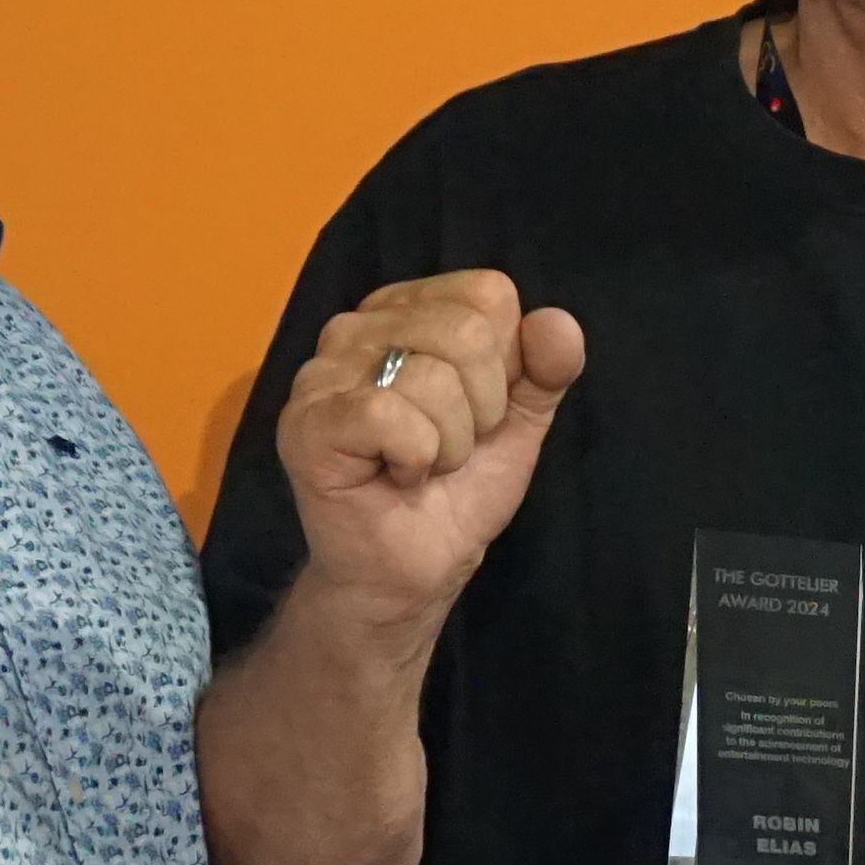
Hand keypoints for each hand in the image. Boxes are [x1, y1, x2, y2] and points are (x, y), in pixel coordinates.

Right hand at [276, 272, 584, 631]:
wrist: (417, 570)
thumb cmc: (457, 490)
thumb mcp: (519, 422)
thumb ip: (545, 368)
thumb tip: (558, 323)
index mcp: (405, 310)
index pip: (487, 294)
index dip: (504, 365)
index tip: (477, 412)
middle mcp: (356, 327)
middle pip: (465, 331)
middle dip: (481, 410)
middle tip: (449, 449)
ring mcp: (322, 373)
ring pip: (430, 377)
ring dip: (449, 444)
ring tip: (420, 466)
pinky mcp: (307, 422)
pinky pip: (389, 416)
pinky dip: (414, 459)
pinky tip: (395, 476)